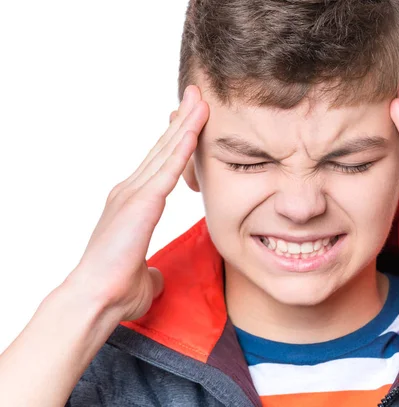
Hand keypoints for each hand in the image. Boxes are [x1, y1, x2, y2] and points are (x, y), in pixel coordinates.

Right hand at [65, 85, 208, 320]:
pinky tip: (196, 126)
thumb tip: (155, 275)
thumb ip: (149, 269)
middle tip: (197, 96)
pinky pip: (169, 167)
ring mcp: (133, 192)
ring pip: (167, 150)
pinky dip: (184, 144)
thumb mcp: (141, 275)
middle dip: (182, 121)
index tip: (189, 122)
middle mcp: (130, 191)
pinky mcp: (141, 200)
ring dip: (186, 123)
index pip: (159, 166)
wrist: (95, 299)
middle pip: (162, 149)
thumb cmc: (116, 290)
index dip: (175, 142)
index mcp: (131, 204)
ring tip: (201, 99)